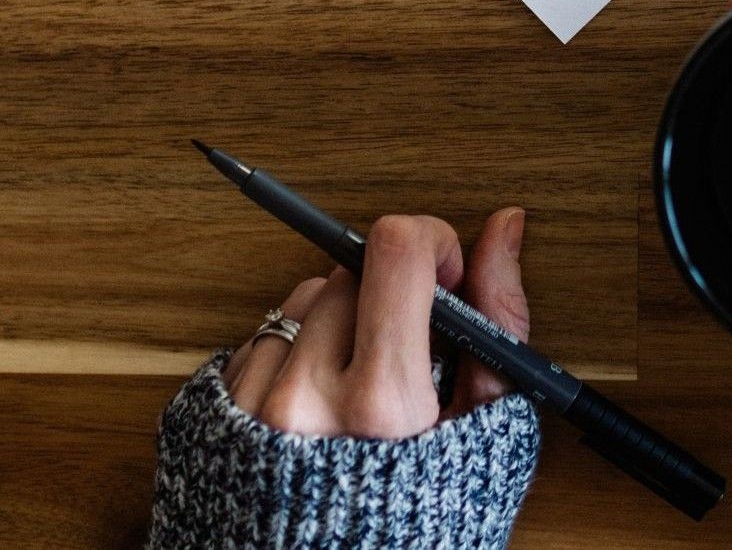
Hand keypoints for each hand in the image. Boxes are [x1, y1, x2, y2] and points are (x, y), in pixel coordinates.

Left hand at [220, 207, 529, 436]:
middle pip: (350, 269)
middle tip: (410, 349)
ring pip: (301, 297)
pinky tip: (322, 404)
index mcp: (384, 405)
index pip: (396, 251)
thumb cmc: (421, 529)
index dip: (432, 243)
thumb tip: (503, 230)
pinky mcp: (209, 420)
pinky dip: (297, 353)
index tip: (445, 275)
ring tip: (363, 387)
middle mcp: (305, 403)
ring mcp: (249, 411)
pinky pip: (258, 337)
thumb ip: (498, 320)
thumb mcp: (489, 432)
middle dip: (389, 292)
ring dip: (340, 320)